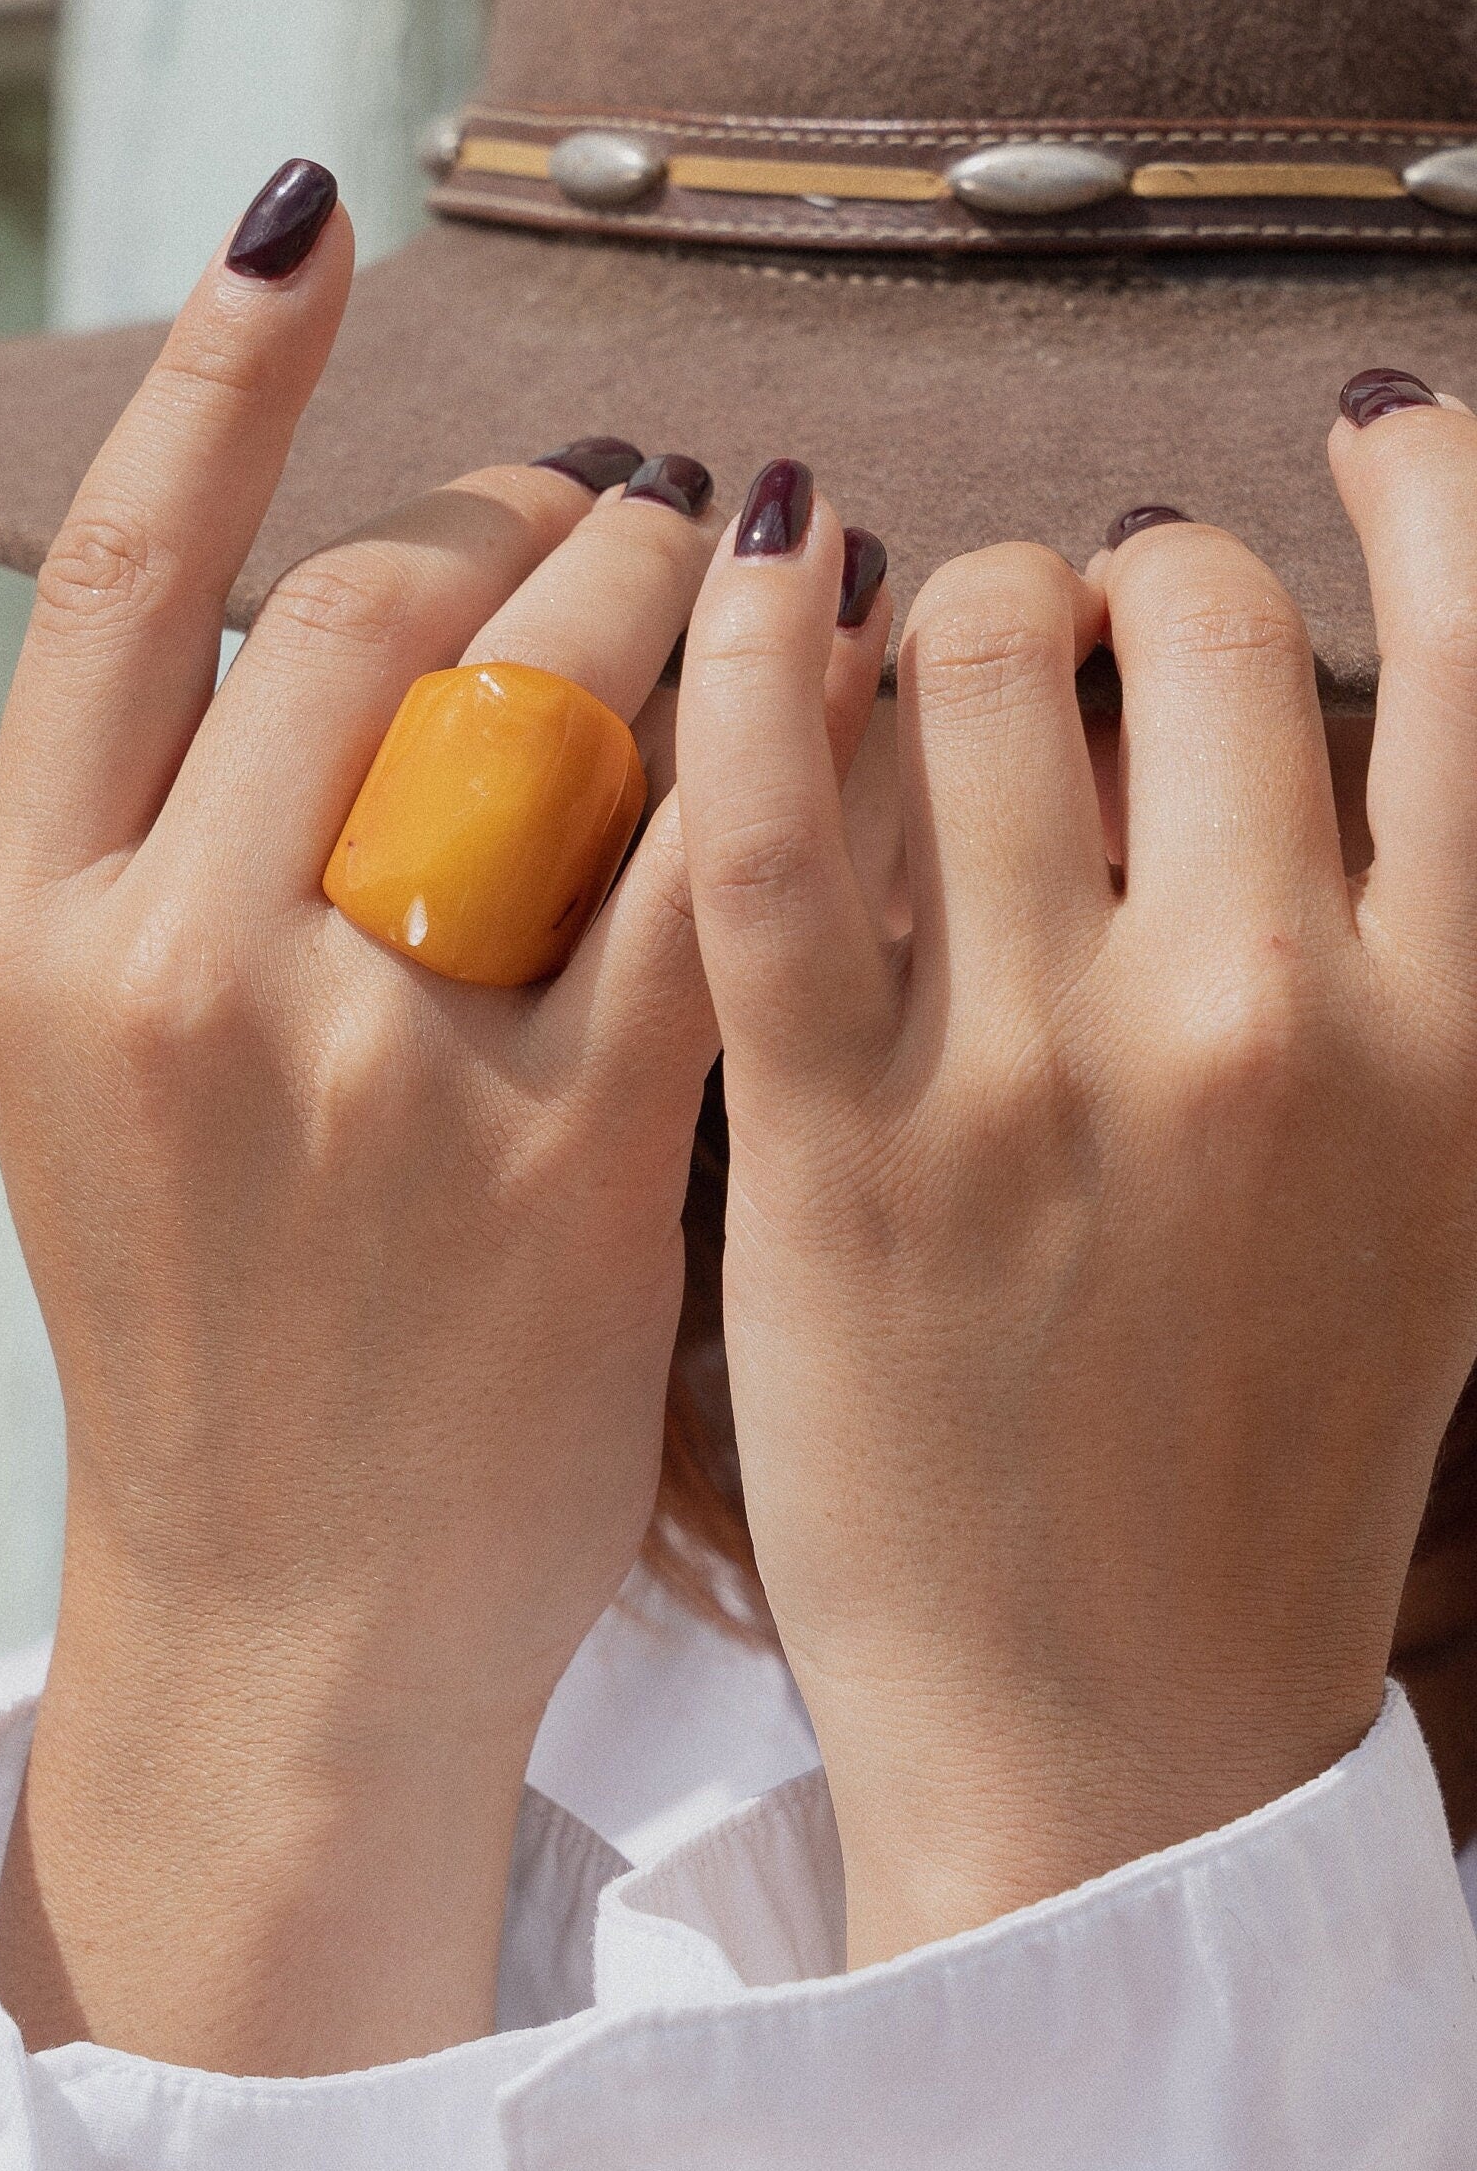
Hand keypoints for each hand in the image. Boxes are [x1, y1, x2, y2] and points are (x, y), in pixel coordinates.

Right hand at [0, 177, 884, 2066]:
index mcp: (36, 928)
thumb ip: (194, 821)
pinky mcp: (564, 1161)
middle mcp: (176, 975)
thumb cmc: (214, 1298)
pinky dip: (793, 745)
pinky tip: (845, 668)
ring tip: (742, 553)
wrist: (286, 1604)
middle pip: (386, 604)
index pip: (124, 570)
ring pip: (559, 707)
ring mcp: (368, 1075)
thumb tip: (388, 562)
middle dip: (536, 506)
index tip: (308, 213)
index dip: (221, 364)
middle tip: (625, 490)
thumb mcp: (103, 1053)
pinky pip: (707, 872)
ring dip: (677, 587)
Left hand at [677, 399, 1476, 1967]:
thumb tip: (1280, 710)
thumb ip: (1392, 954)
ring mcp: (1039, 1077)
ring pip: (984, 661)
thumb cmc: (1265, 1460)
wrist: (1114, 1734)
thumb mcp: (1429, 1197)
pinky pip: (772, 820)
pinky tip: (769, 583)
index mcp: (1450, 1032)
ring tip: (920, 647)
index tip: (1368, 435)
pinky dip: (761, 660)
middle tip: (1075, 629)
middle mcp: (1269, 1020)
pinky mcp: (832, 1143)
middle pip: (1195, 614)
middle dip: (1130, 577)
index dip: (1428, 493)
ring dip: (948, 602)